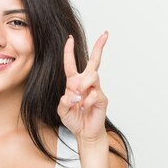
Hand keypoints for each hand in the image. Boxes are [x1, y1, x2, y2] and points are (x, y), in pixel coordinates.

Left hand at [57, 31, 108, 145]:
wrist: (85, 133)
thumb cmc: (74, 120)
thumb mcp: (62, 111)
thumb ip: (64, 102)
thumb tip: (74, 94)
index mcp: (74, 83)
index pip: (71, 64)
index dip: (69, 51)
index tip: (70, 39)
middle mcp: (86, 83)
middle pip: (94, 61)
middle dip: (99, 46)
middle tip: (105, 34)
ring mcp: (96, 89)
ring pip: (92, 76)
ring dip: (83, 85)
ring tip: (79, 97)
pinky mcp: (102, 98)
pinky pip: (94, 94)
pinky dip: (86, 102)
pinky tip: (85, 109)